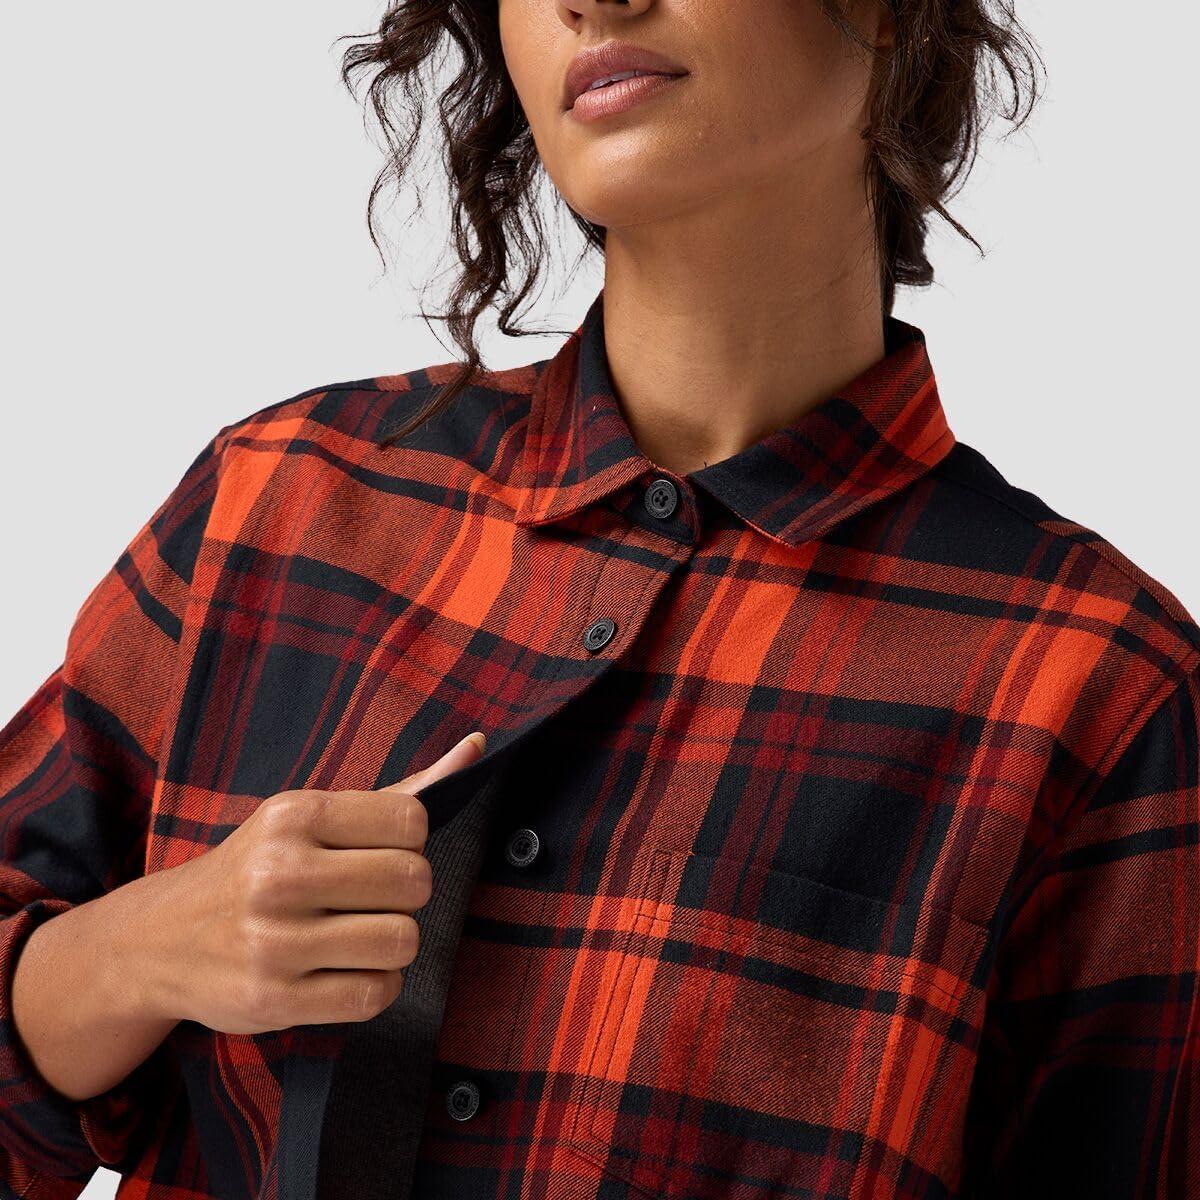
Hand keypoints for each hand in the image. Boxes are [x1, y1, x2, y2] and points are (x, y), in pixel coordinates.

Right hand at [145, 731, 486, 1033]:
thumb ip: (401, 792)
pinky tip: (345, 971)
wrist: (159, 940)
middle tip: (374, 899)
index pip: (412, 822)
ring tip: (361, 936)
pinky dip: (376, 986)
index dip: (411, 843)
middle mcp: (280, 874)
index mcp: (293, 816)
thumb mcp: (313, 817)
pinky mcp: (274, 1000)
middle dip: (408, 893)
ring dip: (395, 943)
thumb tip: (477, 749)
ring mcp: (274, 941)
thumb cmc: (259, 867)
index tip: (382, 852)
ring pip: (402, 941)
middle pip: (414, 881)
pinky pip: (375, 995)